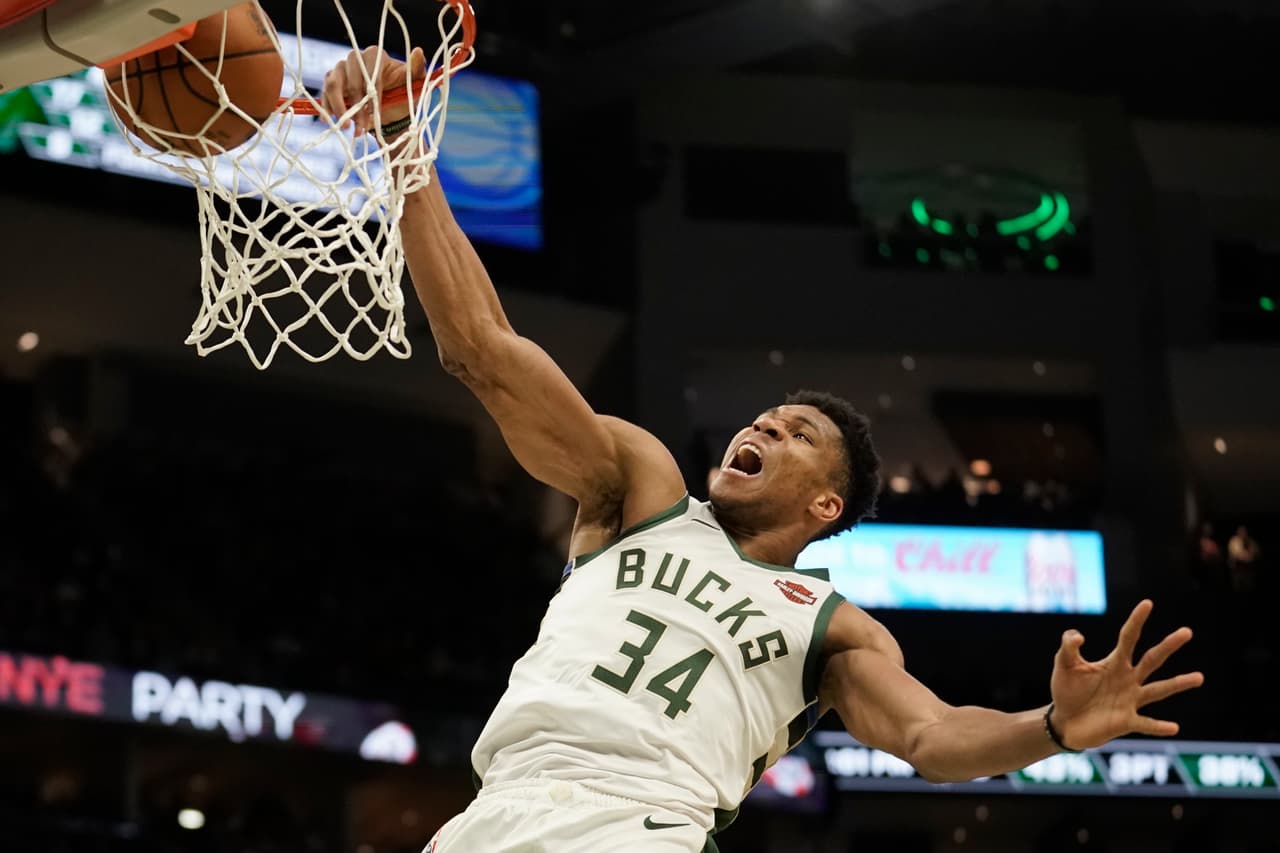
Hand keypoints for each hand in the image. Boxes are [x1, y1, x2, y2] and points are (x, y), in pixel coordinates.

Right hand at [320, 46, 426, 137]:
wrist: (391, 113)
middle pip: (350, 77)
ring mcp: (342, 69)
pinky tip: (330, 122)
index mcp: (376, 55)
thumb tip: (418, 51)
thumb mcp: (414, 85)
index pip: (370, 73)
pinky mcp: (333, 82)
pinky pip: (325, 91)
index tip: (374, 113)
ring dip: (339, 107)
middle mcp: (356, 58)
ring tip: (345, 127)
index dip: (372, 94)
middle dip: (355, 105)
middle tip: (360, 126)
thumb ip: (416, 69)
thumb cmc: (403, 97)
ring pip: (334, 83)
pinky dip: (327, 107)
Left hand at [1049, 599, 1203, 749]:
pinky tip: (1174, 727)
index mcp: (1114, 663)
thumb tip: (1078, 635)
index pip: (1128, 638)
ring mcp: (1130, 700)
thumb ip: (1068, 647)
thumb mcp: (1064, 665)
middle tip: (1187, 631)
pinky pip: (1146, 724)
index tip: (1147, 603)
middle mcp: (1127, 679)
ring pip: (1158, 690)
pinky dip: (1159, 726)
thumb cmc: (1066, 690)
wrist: (1064, 721)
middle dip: (1168, 646)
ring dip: (1178, 684)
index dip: (1136, 621)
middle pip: (1151, 660)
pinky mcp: (1126, 722)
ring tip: (1199, 677)